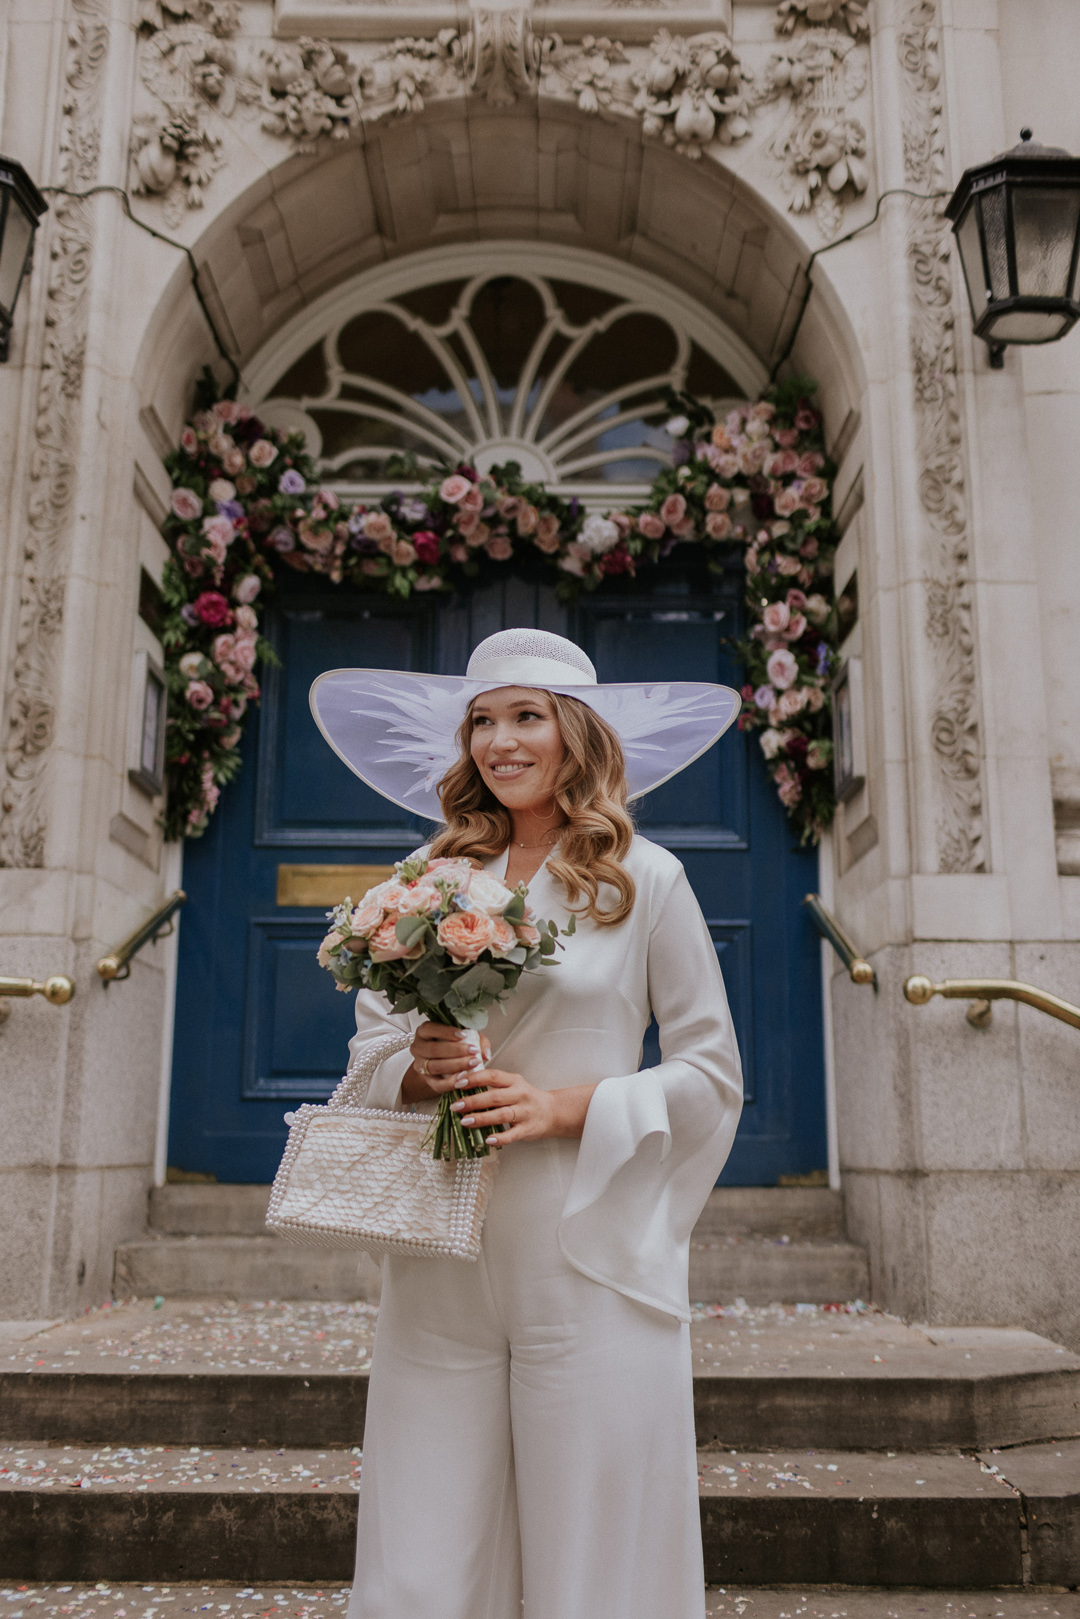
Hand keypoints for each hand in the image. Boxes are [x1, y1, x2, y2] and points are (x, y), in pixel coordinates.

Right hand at [401, 1023, 490, 1103]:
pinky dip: (450, 1083)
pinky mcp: (427, 1081)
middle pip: (433, 1049)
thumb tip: (485, 1054)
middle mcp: (417, 1048)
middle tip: (474, 1052)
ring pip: (434, 1066)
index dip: (446, 1032)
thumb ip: (477, 1040)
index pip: (430, 1029)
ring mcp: (420, 1065)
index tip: (464, 1035)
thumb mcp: (466, 1037)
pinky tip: (463, 1079)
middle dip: (455, 1051)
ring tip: (473, 1064)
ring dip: (455, 1066)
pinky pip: (437, 1084)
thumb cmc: (455, 1045)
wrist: (443, 1063)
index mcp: (424, 1032)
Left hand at [450, 1067, 596, 1144]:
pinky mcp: (528, 1129)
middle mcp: (520, 1095)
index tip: (458, 1083)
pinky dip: (500, 1137)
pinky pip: (512, 1134)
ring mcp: (525, 1112)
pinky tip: (487, 1140)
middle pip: (494, 1097)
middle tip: (455, 1106)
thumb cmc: (526, 1098)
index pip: (492, 1076)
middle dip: (473, 1101)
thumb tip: (462, 1087)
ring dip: (482, 1119)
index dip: (475, 1079)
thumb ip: (493, 1085)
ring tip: (465, 1122)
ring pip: (502, 1115)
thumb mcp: (513, 1085)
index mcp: (514, 1081)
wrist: (552, 1112)